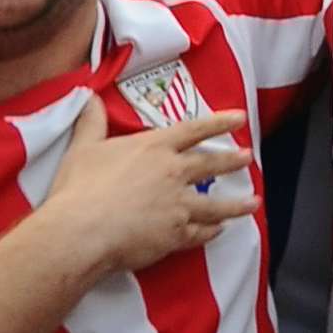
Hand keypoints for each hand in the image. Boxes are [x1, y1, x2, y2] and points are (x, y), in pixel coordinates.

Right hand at [34, 98, 253, 275]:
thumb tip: (89, 97)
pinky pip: (200, 233)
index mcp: (154, 148)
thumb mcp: (84, 148)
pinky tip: (219, 231)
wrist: (82, 230)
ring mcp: (178, 205)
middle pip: (211, 165)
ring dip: (236, 204)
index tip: (240, 118)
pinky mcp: (176, 235)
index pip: (193, 130)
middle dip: (232, 161)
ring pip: (215, 204)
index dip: (218, 122)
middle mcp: (173, 173)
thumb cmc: (80, 188)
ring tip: (253, 203)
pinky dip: (211, 232)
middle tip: (248, 158)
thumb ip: (92, 122)